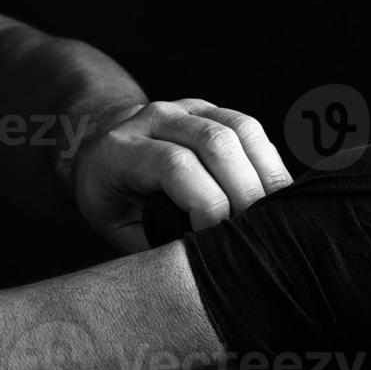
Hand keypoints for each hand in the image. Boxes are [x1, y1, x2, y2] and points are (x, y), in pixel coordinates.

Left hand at [73, 99, 292, 251]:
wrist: (98, 145)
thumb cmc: (109, 197)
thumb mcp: (116, 226)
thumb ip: (155, 240)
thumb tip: (202, 261)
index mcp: (121, 149)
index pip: (175, 166)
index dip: (206, 205)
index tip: (216, 238)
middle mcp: (155, 119)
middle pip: (216, 143)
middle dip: (244, 192)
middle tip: (254, 231)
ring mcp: (186, 109)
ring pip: (241, 129)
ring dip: (266, 174)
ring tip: (271, 213)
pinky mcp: (212, 110)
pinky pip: (251, 129)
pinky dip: (268, 162)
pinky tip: (272, 193)